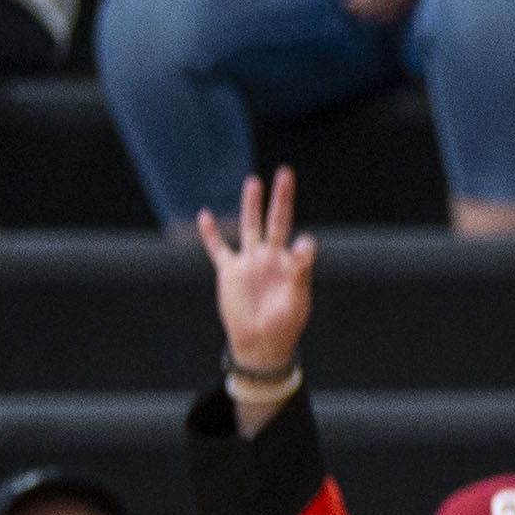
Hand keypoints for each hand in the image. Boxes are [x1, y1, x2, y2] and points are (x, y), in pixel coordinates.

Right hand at [196, 168, 315, 372]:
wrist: (260, 342)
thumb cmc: (285, 323)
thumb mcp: (297, 300)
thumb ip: (301, 272)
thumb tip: (307, 243)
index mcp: (290, 264)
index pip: (298, 242)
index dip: (302, 243)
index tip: (303, 246)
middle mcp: (270, 257)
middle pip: (275, 220)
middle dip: (280, 198)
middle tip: (286, 172)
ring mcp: (249, 262)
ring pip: (249, 226)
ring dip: (251, 204)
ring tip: (253, 181)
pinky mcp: (229, 271)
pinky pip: (218, 248)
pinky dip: (211, 233)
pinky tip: (206, 214)